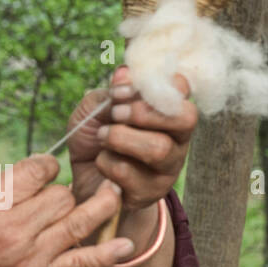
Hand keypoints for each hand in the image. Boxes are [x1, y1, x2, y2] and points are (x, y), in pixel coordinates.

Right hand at [0, 153, 133, 266]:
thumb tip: (38, 178)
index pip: (36, 170)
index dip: (45, 165)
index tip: (43, 169)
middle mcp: (11, 232)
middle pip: (60, 195)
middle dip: (61, 189)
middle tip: (53, 195)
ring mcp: (29, 261)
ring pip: (77, 220)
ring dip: (98, 204)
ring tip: (112, 190)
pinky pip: (81, 263)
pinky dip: (107, 252)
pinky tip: (124, 243)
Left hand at [67, 64, 196, 214]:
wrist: (82, 177)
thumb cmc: (94, 137)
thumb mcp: (95, 108)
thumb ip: (111, 92)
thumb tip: (124, 74)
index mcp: (169, 110)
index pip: (182, 88)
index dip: (152, 86)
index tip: (118, 91)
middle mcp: (177, 137)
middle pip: (185, 118)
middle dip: (142, 113)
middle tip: (114, 114)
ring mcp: (169, 167)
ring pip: (159, 149)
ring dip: (121, 138)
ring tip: (102, 137)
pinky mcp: (151, 193)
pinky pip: (129, 173)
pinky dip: (106, 162)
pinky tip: (101, 162)